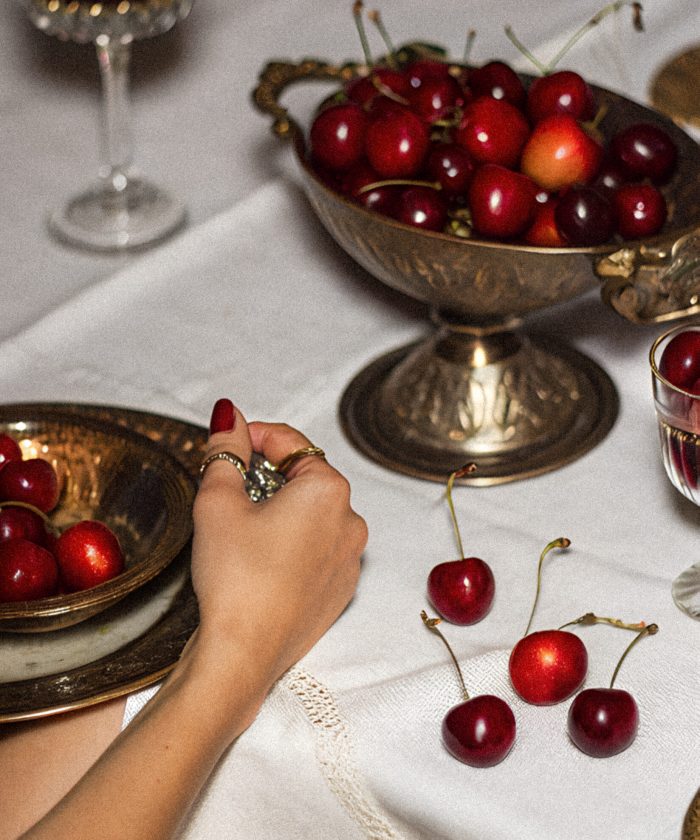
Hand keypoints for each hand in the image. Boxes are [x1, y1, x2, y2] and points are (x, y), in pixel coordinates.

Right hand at [190, 400, 366, 702]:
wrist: (243, 655)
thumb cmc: (234, 578)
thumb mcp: (218, 501)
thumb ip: (225, 449)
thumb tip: (227, 415)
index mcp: (329, 490)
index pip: (290, 442)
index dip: (252, 435)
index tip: (225, 441)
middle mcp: (351, 521)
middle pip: (305, 477)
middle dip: (266, 474)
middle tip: (228, 486)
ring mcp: (350, 559)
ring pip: (312, 514)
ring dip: (280, 508)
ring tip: (241, 527)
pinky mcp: (340, 589)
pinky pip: (318, 549)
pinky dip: (292, 542)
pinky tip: (259, 559)